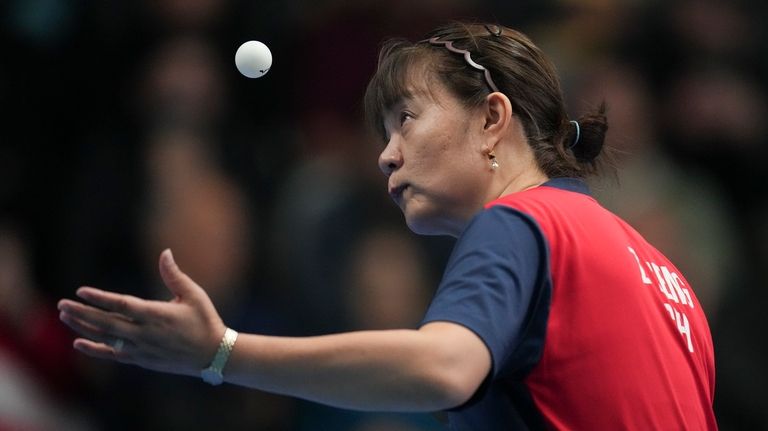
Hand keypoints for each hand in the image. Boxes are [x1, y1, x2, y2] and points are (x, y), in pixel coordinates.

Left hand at [58, 249, 226, 376]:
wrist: (213, 354)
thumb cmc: (205, 320)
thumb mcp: (193, 294)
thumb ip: (174, 275)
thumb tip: (165, 252)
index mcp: (158, 315)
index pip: (122, 305)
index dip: (100, 298)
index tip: (81, 291)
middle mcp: (146, 333)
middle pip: (106, 323)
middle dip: (82, 313)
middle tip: (61, 304)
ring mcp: (141, 349)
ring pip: (106, 338)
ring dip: (83, 327)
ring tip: (65, 317)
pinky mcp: (141, 360)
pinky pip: (112, 354)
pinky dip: (94, 349)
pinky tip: (78, 342)